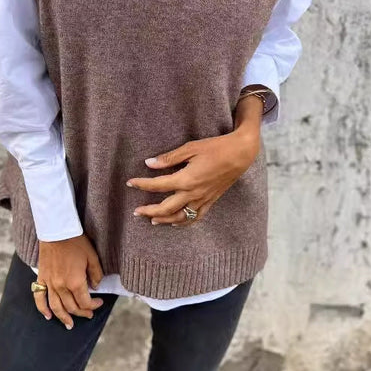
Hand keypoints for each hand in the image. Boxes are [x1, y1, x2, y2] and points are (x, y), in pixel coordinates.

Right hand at [33, 235, 104, 328]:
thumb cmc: (76, 241)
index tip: (99, 302)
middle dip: (82, 312)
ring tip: (69, 324)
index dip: (93, 305)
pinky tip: (48, 316)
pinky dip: (42, 309)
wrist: (56, 230)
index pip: (85, 302)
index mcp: (75, 281)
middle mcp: (61, 286)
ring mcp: (49, 283)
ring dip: (63, 317)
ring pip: (56, 307)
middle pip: (71, 306)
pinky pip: (39, 297)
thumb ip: (96, 274)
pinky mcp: (41, 278)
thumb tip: (96, 287)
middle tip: (88, 315)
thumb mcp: (92, 257)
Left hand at [126, 129, 259, 225]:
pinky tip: (176, 223)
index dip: (142, 185)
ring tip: (152, 220)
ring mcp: (203, 200)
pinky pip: (196, 217)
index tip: (130, 183)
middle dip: (149, 210)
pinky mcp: (211, 201)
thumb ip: (169, 158)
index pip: (158, 186)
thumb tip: (149, 163)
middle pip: (166, 208)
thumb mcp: (191, 148)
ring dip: (164, 220)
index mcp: (186, 179)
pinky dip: (184, 222)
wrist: (240, 154)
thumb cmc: (216, 148)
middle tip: (136, 211)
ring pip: (180, 217)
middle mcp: (193, 193)